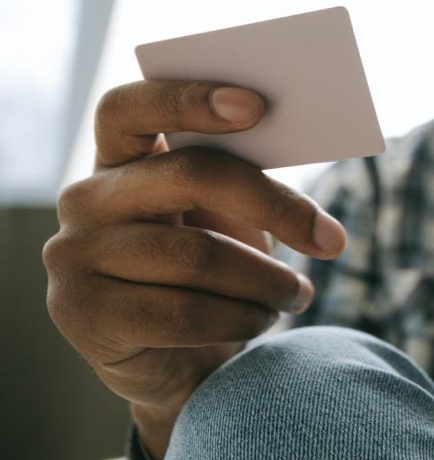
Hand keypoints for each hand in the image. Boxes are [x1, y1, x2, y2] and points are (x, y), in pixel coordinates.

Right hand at [44, 81, 346, 459]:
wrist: (176, 361)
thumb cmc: (211, 271)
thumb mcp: (225, 218)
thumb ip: (241, 179)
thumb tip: (307, 192)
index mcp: (119, 158)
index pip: (130, 107)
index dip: (188, 98)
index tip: (256, 105)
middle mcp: (86, 199)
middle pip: (189, 175)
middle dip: (274, 205)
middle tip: (332, 240)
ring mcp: (74, 258)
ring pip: (197, 255)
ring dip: (266, 280)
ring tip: (297, 294)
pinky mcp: (84, 318)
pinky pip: (184, 313)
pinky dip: (242, 318)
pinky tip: (262, 320)